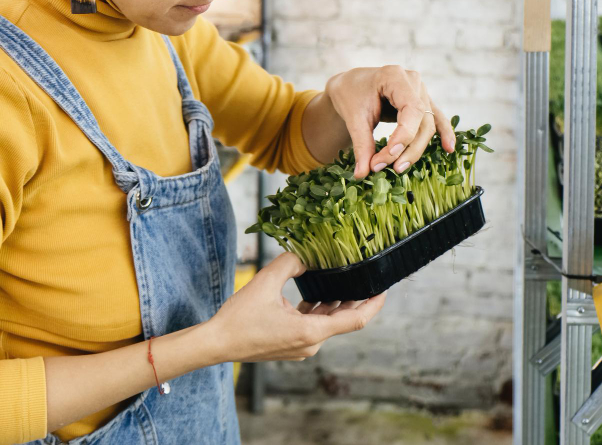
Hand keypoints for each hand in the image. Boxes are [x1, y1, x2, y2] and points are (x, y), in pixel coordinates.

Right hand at [207, 253, 386, 362]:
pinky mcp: (291, 345)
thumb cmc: (239, 318)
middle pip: (343, 320)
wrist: (217, 343)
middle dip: (355, 299)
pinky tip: (314, 294)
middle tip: (364, 277)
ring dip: (334, 304)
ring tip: (341, 281)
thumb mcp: (265, 282)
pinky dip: (318, 311)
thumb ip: (290, 263)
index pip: (356, 320)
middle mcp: (310, 344)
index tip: (384, 289)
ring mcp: (301, 347)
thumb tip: (305, 254)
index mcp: (310, 332)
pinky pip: (313, 326)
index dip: (374, 304)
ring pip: (327, 323)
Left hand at [325, 65, 455, 179]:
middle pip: (421, 121)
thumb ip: (361, 144)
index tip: (390, 155)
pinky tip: (449, 148)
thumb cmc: (351, 95)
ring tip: (398, 169)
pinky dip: (444, 134)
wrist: (351, 86)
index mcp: (394, 76)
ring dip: (415, 150)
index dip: (405, 135)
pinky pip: (436, 119)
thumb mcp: (353, 117)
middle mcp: (413, 81)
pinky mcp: (423, 102)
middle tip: (384, 168)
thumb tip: (363, 174)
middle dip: (406, 148)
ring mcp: (421, 91)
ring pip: (428, 125)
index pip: (411, 109)